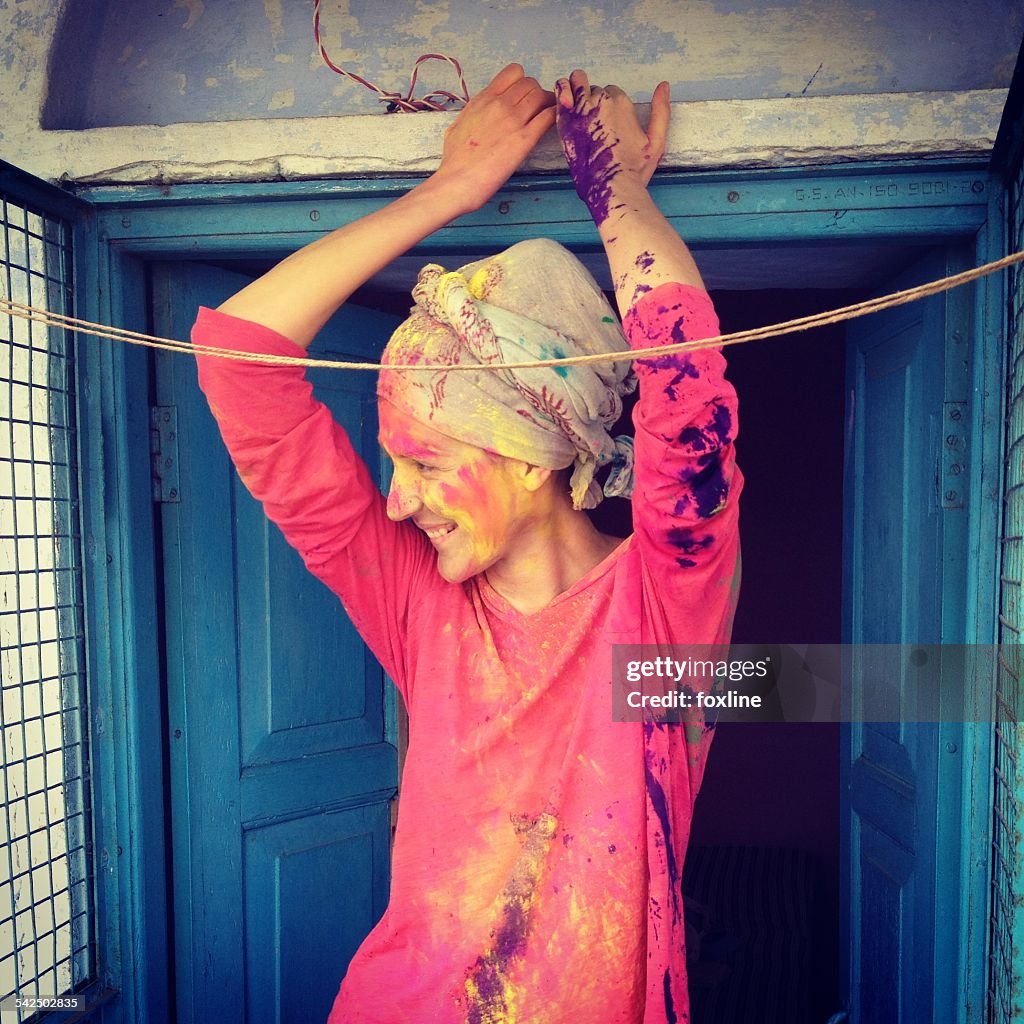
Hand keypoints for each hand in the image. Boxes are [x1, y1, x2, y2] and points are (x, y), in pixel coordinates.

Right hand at [433, 63, 554, 214]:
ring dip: (548, 106)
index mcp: (484, 99)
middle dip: (537, 95)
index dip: (523, 83)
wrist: (456, 181)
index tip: (522, 97)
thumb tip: (477, 113)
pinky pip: (548, 117)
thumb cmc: (454, 160)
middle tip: (537, 111)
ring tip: (545, 119)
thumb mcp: (457, 126)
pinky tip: (552, 126)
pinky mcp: (524, 140)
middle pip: (531, 84)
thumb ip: (473, 114)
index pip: (514, 72)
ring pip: (543, 97)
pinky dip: (554, 118)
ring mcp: (513, 120)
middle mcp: (499, 104)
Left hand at [554, 70, 669, 225]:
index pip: (612, 93)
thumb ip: (661, 111)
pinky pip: (560, 90)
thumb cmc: (634, 170)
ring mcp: (581, 108)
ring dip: (577, 90)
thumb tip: (664, 85)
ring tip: (577, 105)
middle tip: (593, 123)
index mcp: (621, 103)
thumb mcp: (656, 141)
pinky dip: (562, 90)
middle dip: (594, 102)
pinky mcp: (565, 119)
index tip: (608, 124)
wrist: (610, 188)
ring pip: (578, 85)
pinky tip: (565, 101)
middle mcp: (601, 100)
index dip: (610, 107)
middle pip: (595, 91)